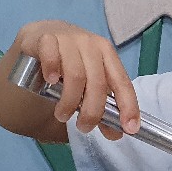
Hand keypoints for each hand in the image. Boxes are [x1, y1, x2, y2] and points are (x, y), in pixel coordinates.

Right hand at [17, 20, 139, 139]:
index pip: (122, 82)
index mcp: (106, 54)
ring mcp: (68, 39)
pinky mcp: (45, 38)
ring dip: (69, 101)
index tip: (130, 129)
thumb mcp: (87, 83)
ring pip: (75, 74)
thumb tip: (117, 134)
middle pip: (98, 83)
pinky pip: (51, 55)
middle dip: (92, 112)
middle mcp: (90, 44)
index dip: (128, 106)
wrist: (41, 36)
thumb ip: (101, 108)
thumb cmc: (68, 63)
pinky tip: (50, 81)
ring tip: (62, 115)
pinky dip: (52, 70)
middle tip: (83, 127)